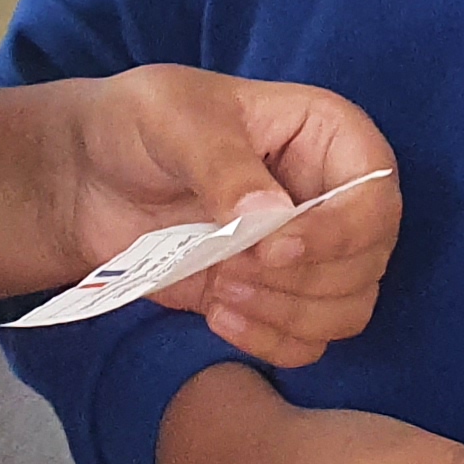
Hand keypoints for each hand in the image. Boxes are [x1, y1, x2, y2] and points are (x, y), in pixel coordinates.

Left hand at [51, 66, 398, 366]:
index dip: (337, 233)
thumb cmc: (138, 124)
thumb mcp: (174, 122)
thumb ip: (222, 164)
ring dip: (287, 314)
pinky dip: (270, 341)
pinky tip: (217, 315)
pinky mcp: (277, 296)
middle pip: (368, 261)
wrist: (88, 178)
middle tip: (229, 268)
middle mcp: (335, 196)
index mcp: (329, 135)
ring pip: (347, 308)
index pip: (376, 195)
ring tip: (220, 289)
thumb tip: (272, 216)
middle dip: (301, 280)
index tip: (270, 250)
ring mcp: (310, 252)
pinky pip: (309, 340)